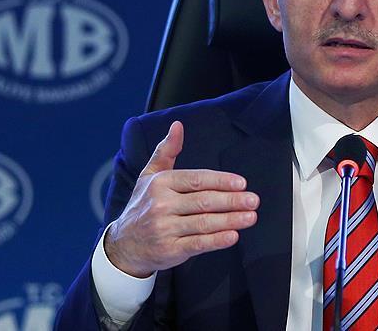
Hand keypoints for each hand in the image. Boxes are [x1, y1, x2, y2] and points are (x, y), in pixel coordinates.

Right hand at [104, 121, 259, 277]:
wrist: (124, 245)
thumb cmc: (143, 205)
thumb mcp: (149, 175)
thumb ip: (166, 150)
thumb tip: (178, 126)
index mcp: (160, 183)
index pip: (196, 180)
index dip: (220, 181)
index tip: (241, 183)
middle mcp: (161, 205)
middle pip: (203, 201)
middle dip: (231, 200)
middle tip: (253, 200)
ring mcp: (165, 229)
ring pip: (204, 223)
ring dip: (231, 220)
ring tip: (250, 216)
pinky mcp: (170, 250)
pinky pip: (198, 244)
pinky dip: (217, 240)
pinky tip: (233, 235)